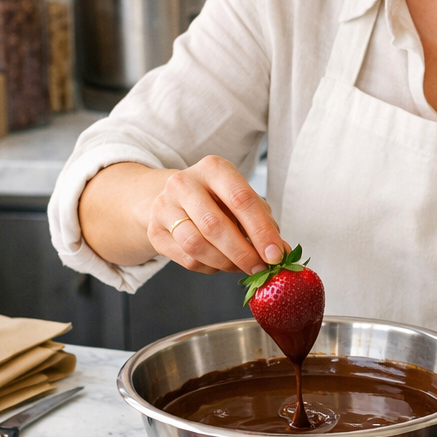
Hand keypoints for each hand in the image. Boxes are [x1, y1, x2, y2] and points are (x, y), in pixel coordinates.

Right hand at [147, 156, 286, 274]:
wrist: (173, 199)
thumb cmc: (217, 200)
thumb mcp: (242, 200)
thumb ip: (263, 223)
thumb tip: (282, 253)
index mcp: (214, 168)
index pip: (241, 200)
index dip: (261, 231)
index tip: (275, 255)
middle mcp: (184, 182)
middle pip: (215, 225)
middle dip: (242, 252)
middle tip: (260, 268)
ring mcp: (164, 206)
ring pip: (196, 245)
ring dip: (224, 262)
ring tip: (240, 266)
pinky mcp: (154, 231)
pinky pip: (185, 258)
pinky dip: (209, 267)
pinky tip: (219, 263)